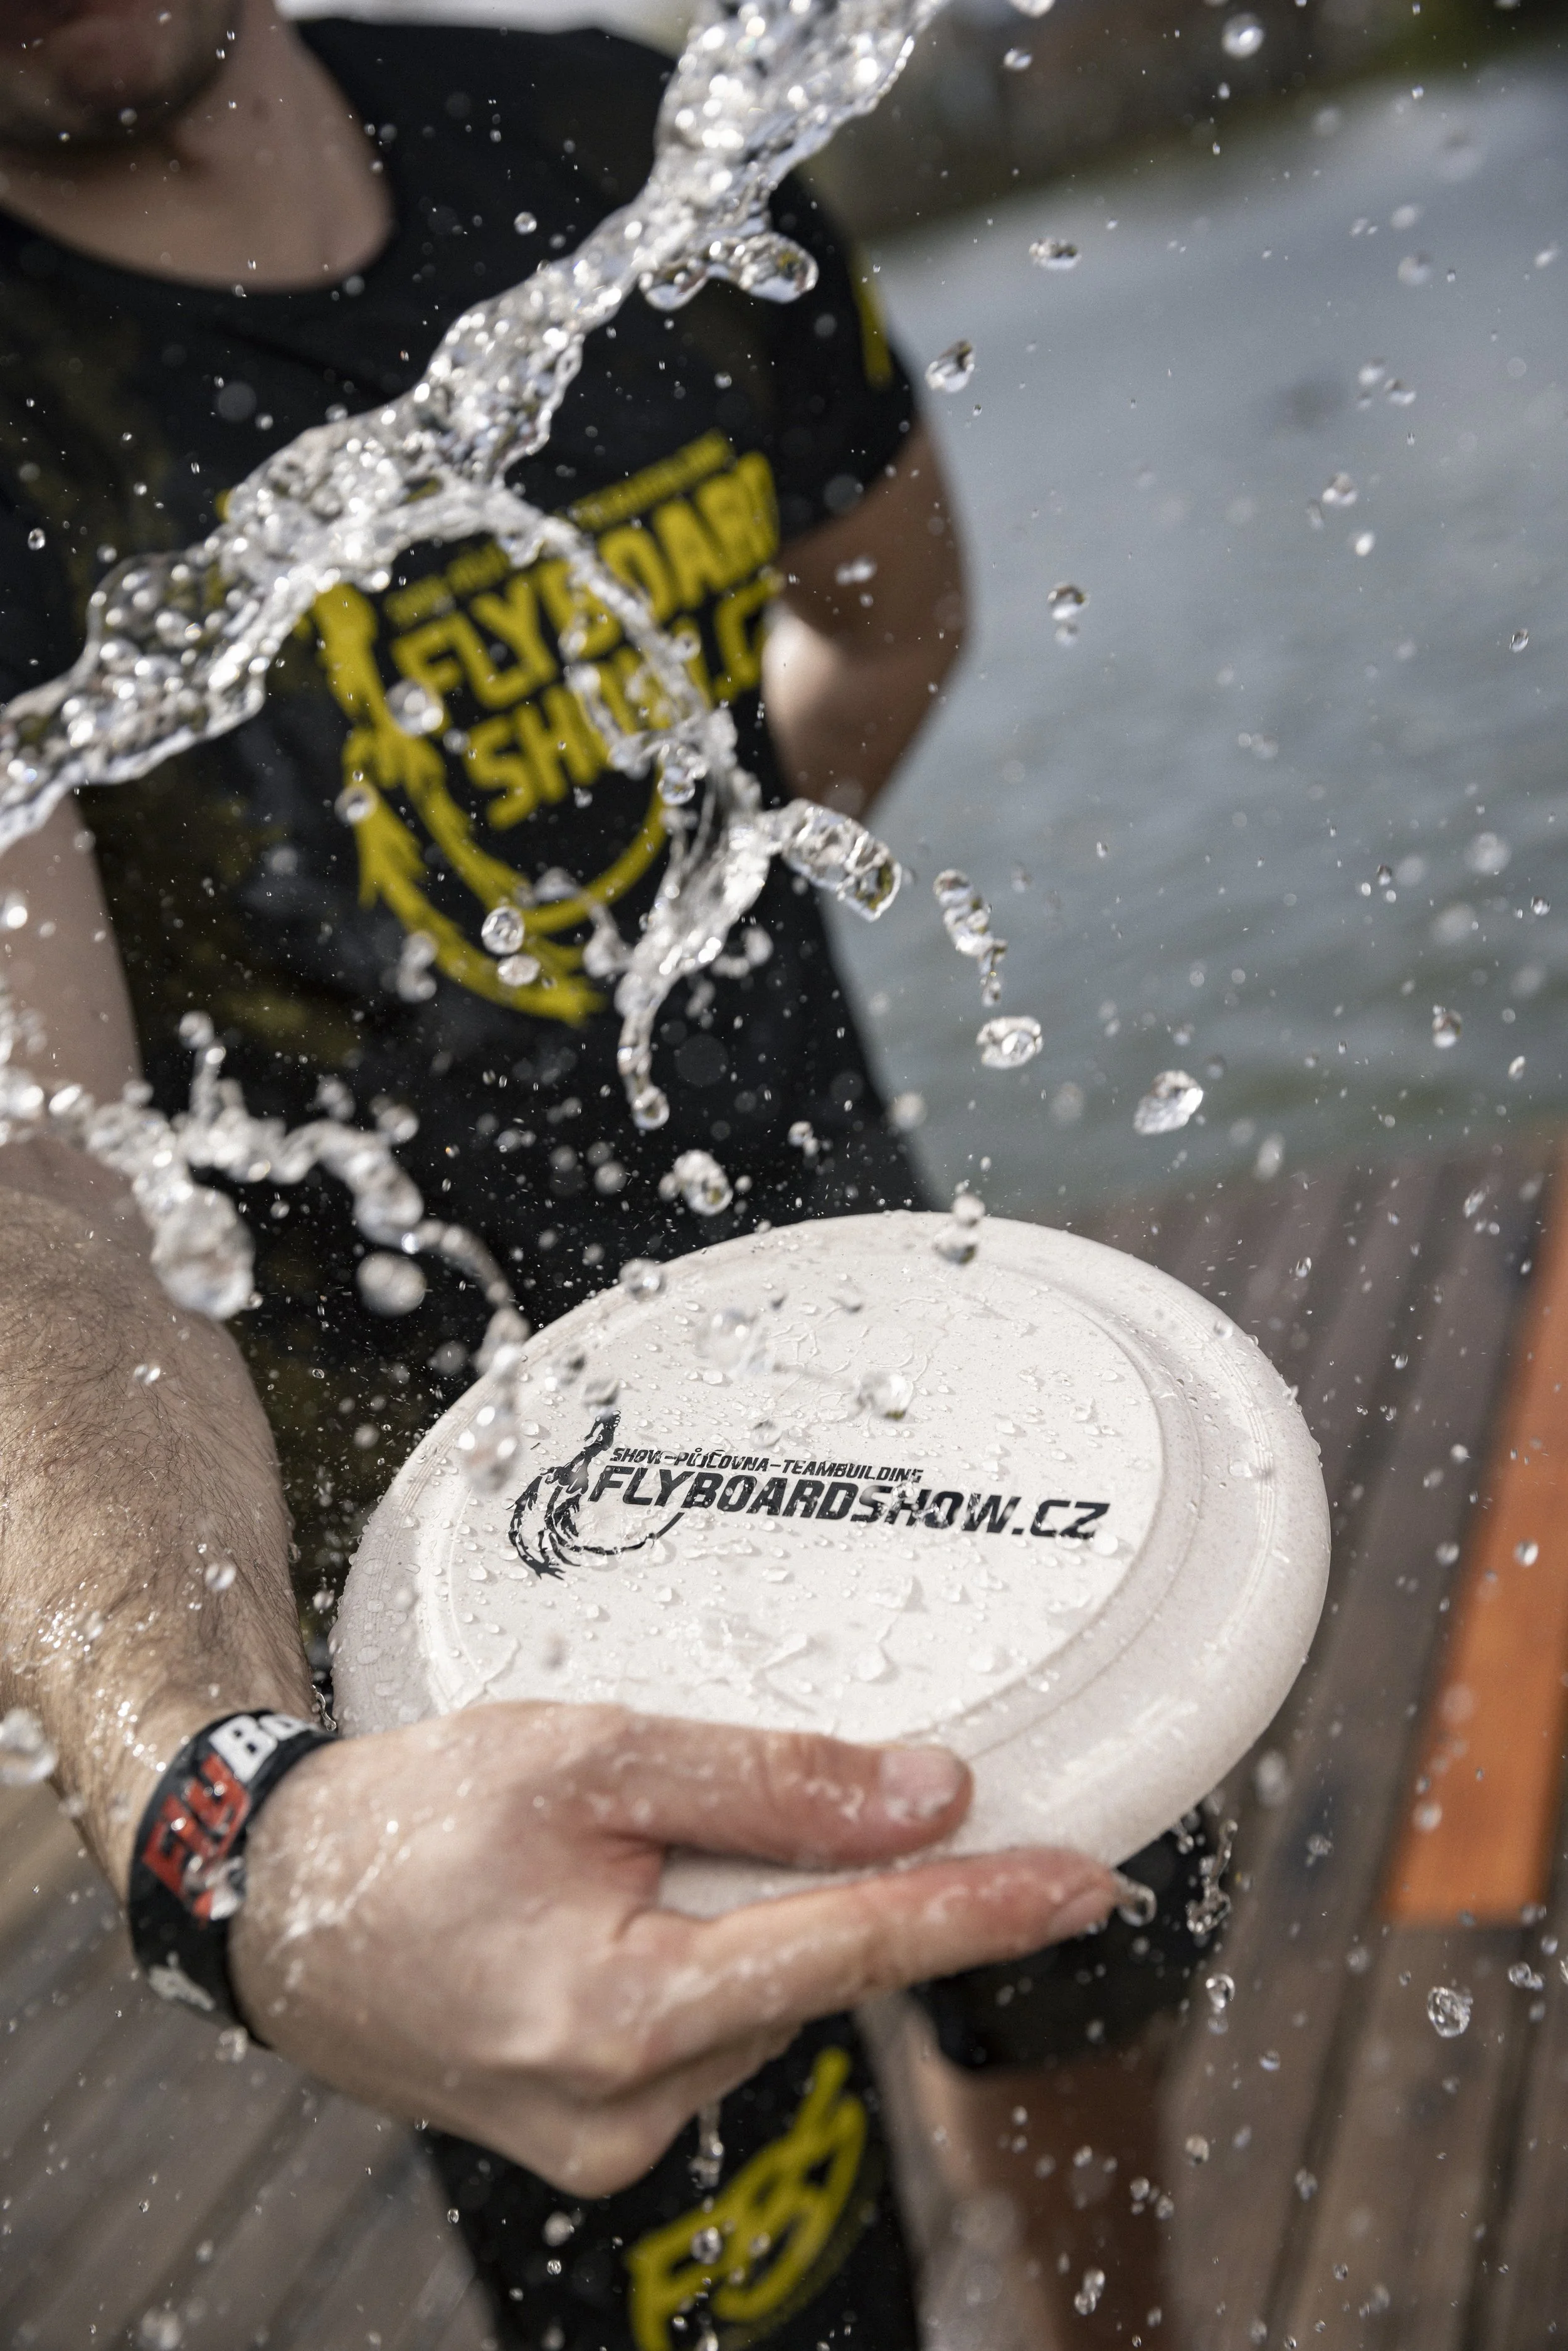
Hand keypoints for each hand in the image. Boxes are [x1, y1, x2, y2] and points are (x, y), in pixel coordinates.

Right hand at [231, 1702, 1117, 2193]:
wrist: (275, 1908)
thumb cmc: (416, 1816)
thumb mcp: (589, 1755)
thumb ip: (770, 1782)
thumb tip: (933, 1798)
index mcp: (625, 2011)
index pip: (854, 1949)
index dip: (984, 1910)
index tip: (1094, 1883)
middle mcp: (628, 2108)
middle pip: (802, 1964)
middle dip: (793, 1872)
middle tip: (669, 1806)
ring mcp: (608, 2140)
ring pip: (756, 1994)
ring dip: (729, 1911)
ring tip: (598, 1860)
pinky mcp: (592, 2138)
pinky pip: (703, 2027)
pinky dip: (692, 1954)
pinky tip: (599, 1912)